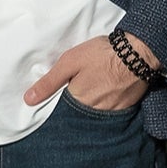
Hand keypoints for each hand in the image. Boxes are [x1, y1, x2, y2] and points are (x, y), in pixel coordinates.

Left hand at [23, 34, 152, 111]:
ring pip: (95, 114)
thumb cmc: (101, 54)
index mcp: (78, 102)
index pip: (62, 112)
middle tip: (81, 89)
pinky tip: (107, 92)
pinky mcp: (126, 108)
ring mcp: (112, 112)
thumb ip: (49, 82)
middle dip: (76, 106)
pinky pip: (112, 112)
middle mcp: (95, 112)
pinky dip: (107, 104)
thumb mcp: (69, 62)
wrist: (138, 52)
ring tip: (94, 90)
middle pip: (79, 114)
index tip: (58, 100)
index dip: (59, 105)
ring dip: (92, 106)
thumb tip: (28, 100)